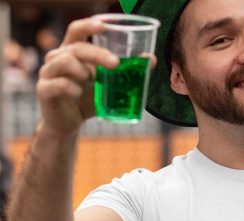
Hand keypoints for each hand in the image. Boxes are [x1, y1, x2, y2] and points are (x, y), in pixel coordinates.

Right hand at [36, 17, 119, 136]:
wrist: (69, 124)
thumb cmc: (87, 101)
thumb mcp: (107, 86)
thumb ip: (124, 73)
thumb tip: (151, 60)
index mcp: (72, 52)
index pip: (77, 30)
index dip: (89, 25)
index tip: (104, 25)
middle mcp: (57, 58)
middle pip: (76, 47)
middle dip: (98, 53)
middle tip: (116, 64)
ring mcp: (48, 72)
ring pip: (65, 61)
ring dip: (83, 71)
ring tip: (91, 82)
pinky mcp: (44, 89)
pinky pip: (58, 84)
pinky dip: (71, 88)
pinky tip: (78, 94)